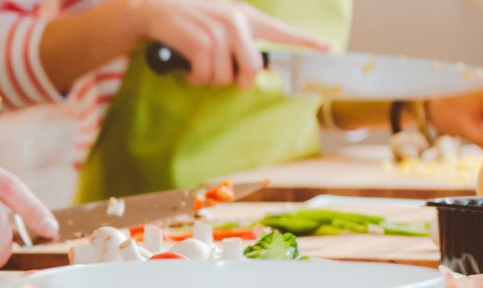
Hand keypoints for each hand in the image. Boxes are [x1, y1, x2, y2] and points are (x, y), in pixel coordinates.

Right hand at [132, 0, 332, 87]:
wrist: (155, 10)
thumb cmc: (189, 23)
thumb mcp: (218, 23)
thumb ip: (238, 41)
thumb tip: (250, 72)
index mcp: (246, 17)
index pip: (281, 31)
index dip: (306, 41)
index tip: (327, 47)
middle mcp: (236, 21)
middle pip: (252, 68)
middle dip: (238, 81)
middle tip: (223, 78)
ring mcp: (218, 31)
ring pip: (225, 76)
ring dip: (209, 80)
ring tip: (198, 68)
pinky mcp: (200, 41)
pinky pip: (205, 75)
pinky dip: (195, 78)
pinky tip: (188, 69)